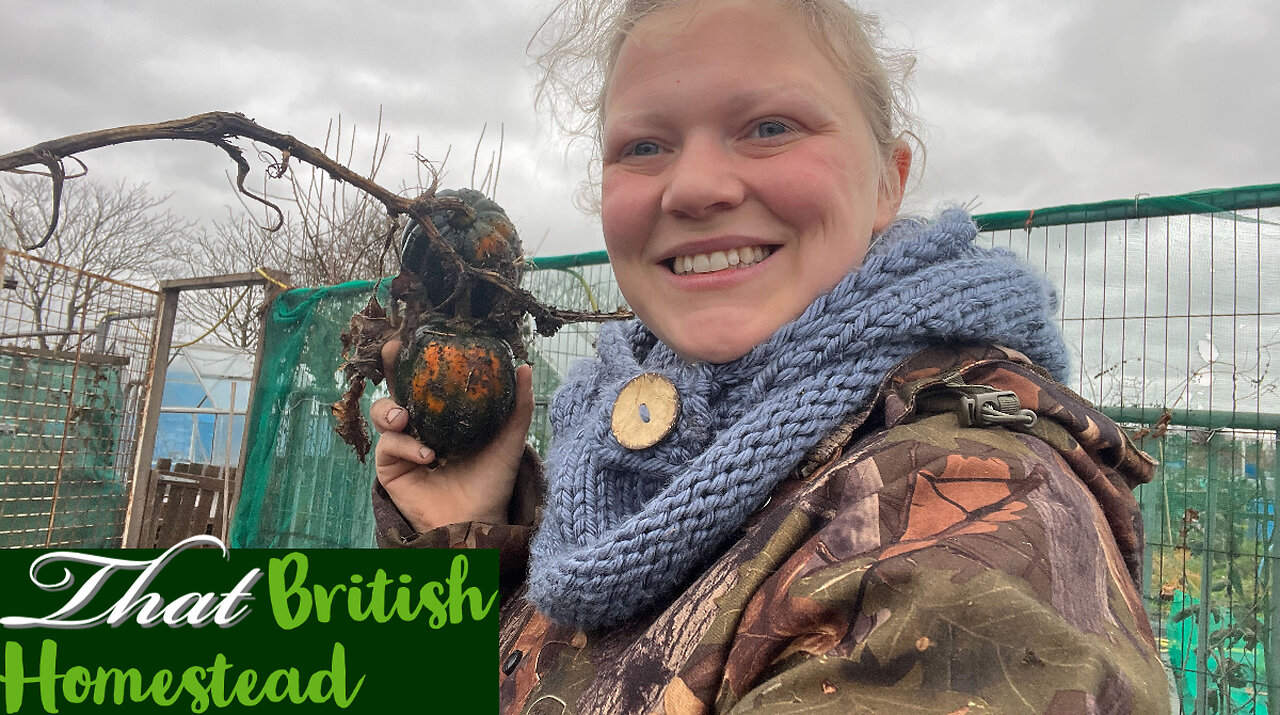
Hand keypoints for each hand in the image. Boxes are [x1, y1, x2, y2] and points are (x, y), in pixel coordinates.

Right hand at [370, 338, 534, 531]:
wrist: (480, 522)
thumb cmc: (493, 482)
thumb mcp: (509, 441)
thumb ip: (517, 406)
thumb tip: (525, 366)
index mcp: (444, 415)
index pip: (426, 381)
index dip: (417, 358)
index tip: (413, 336)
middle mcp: (420, 426)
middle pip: (397, 389)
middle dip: (391, 369)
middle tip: (395, 352)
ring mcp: (403, 446)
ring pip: (383, 415)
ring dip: (389, 410)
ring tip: (404, 418)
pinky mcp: (392, 469)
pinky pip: (389, 447)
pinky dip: (406, 446)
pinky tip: (428, 456)